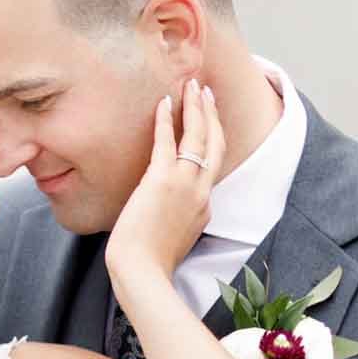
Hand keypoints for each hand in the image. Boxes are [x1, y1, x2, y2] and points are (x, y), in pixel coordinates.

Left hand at [105, 80, 225, 287]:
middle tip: (207, 92)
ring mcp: (184, 184)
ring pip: (198, 136)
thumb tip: (166, 209)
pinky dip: (165, 119)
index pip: (213, 166)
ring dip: (196, 107)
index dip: (213, 139)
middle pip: (215, 143)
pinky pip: (166, 142)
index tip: (210, 121)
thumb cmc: (150, 262)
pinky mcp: (161, 180)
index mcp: (205, 206)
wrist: (142, 272)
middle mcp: (202, 191)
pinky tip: (163, 101)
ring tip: (192, 86)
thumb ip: (178, 218)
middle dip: (212, 114)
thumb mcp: (175, 238)